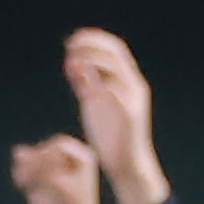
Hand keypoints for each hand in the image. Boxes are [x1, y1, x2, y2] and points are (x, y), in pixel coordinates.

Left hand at [61, 28, 164, 203]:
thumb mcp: (94, 103)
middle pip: (116, 53)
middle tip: (70, 45)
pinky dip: (99, 83)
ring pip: (117, 69)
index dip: (94, 40)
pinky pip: (116, 93)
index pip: (114, 49)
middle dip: (93, 44)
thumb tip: (73, 63)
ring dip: (93, 61)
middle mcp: (133, 85)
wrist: (126, 164)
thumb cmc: (110, 135)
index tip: (72, 40)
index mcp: (126, 80)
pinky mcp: (131, 115)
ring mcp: (134, 98)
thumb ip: (86, 83)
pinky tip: (81, 83)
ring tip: (72, 62)